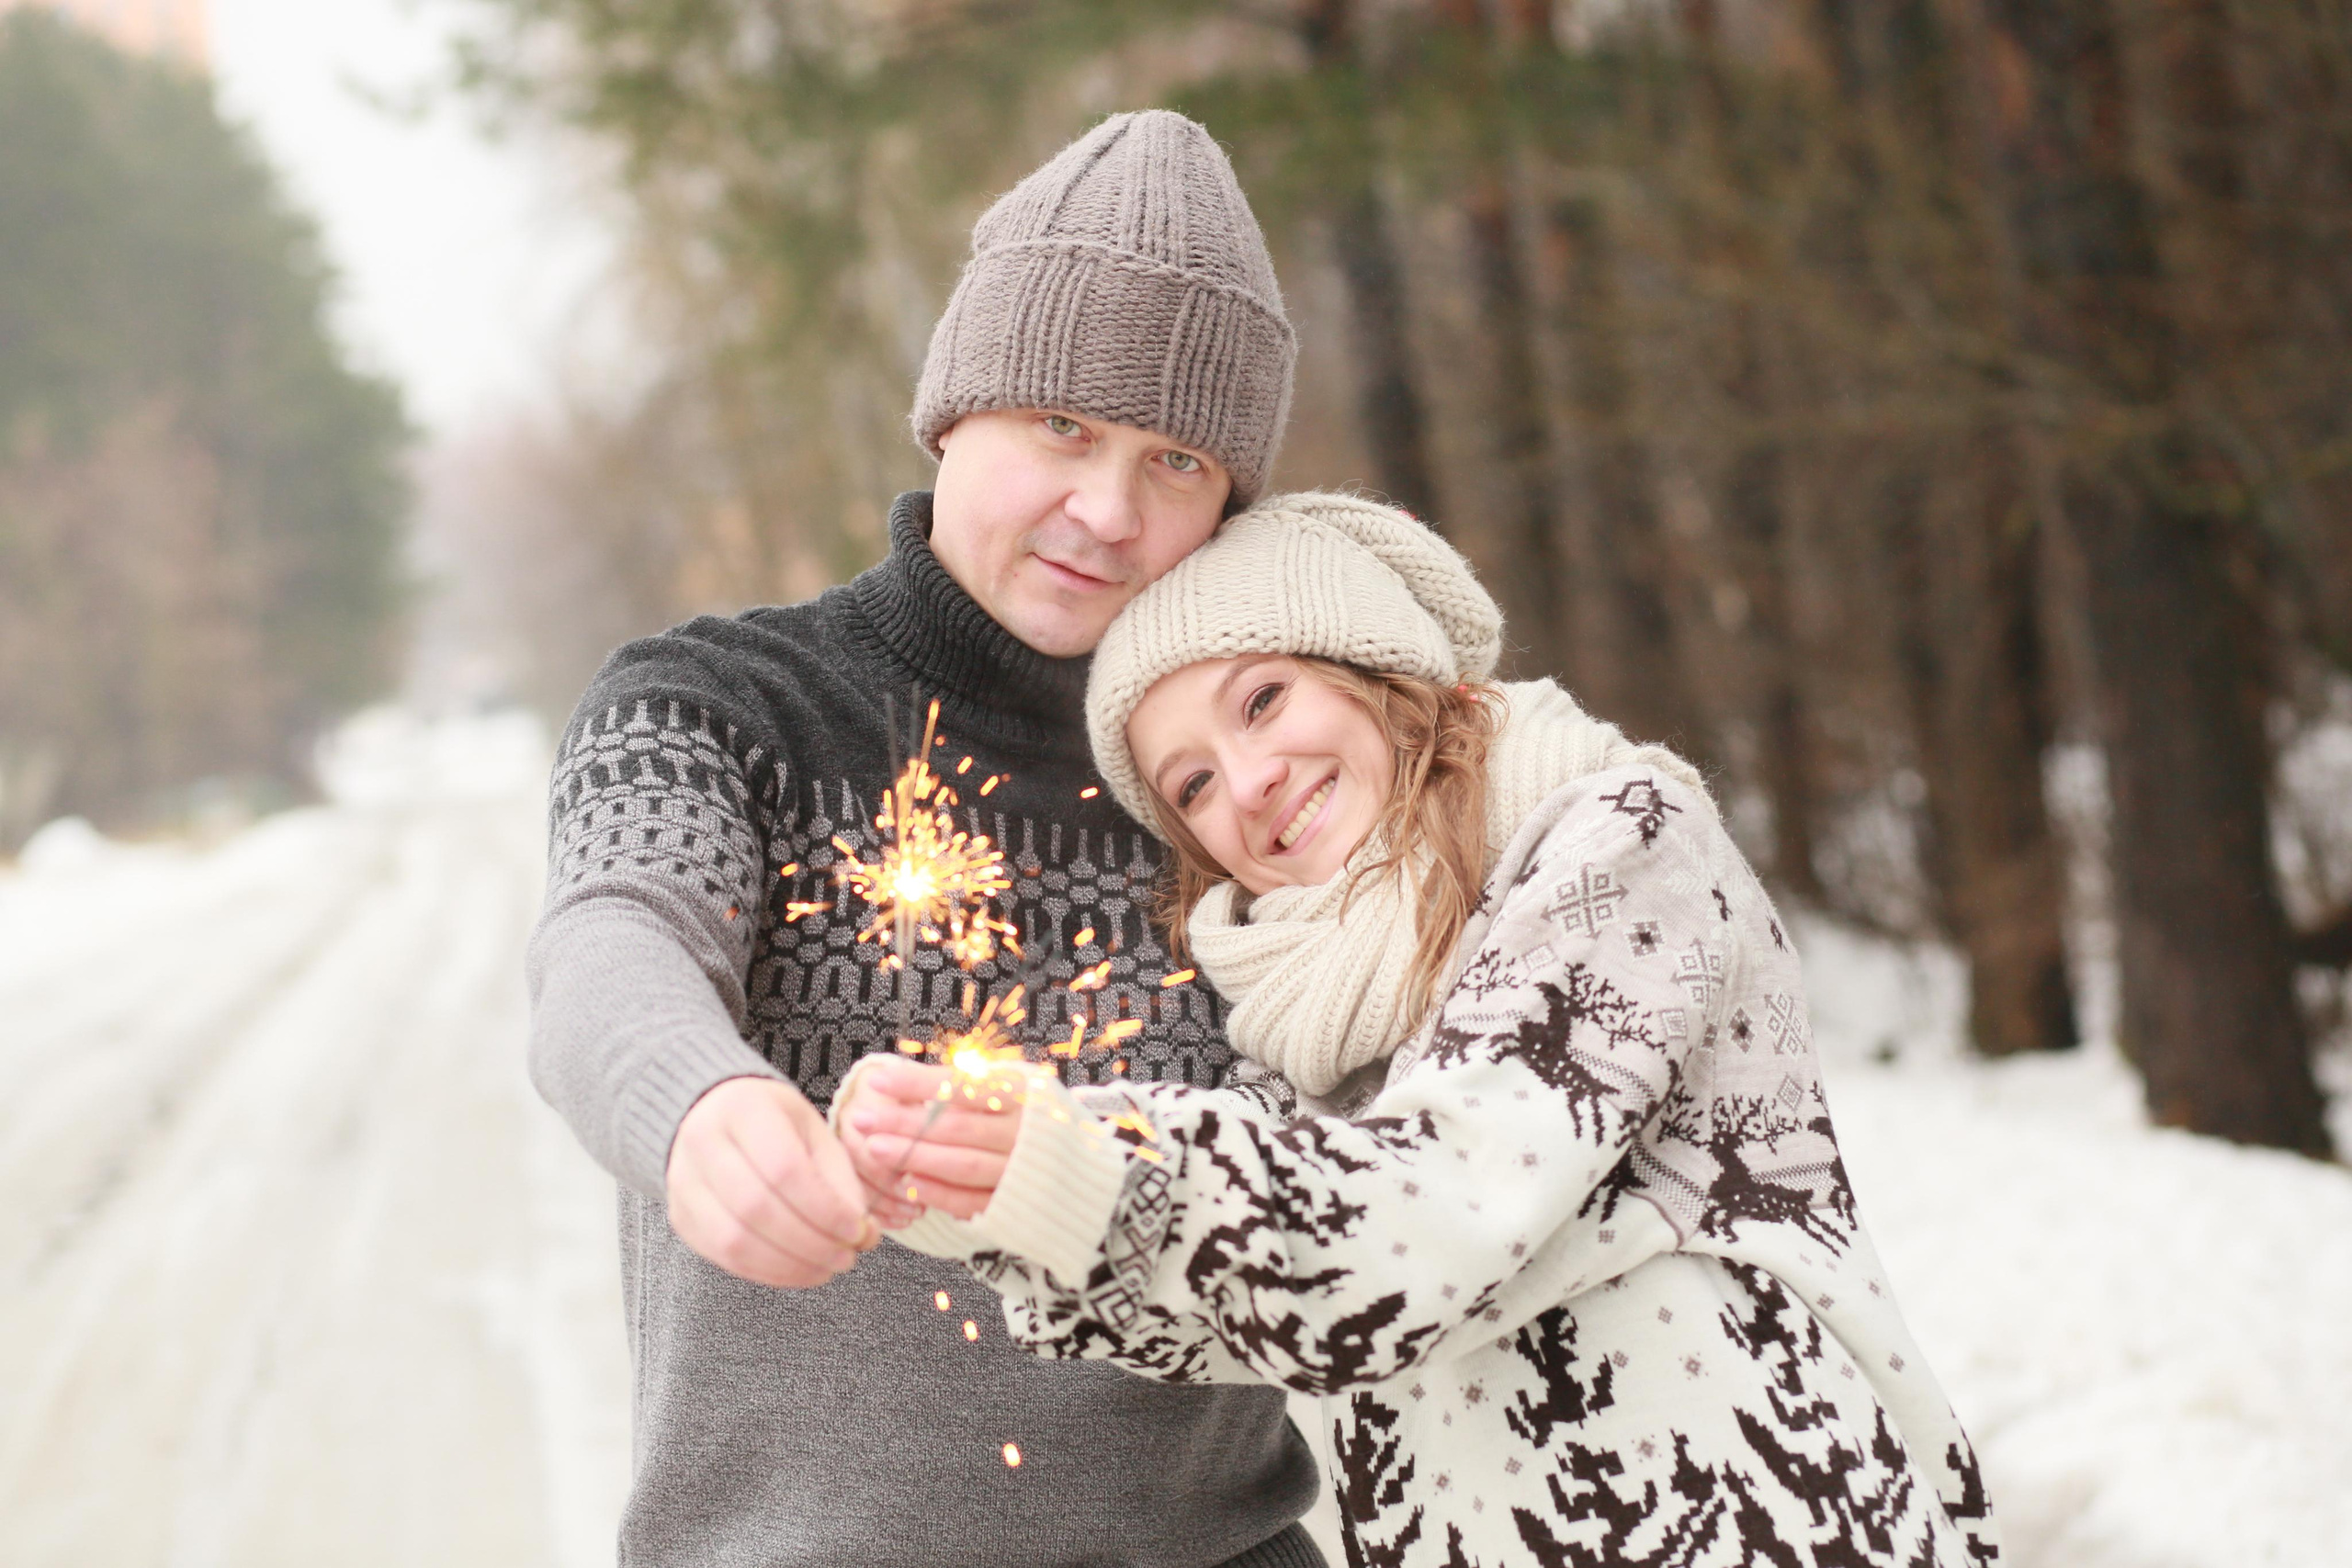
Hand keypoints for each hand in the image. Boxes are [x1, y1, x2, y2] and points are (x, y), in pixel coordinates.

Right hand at [665, 1075, 877, 1288]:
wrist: (711, 1118)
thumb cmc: (773, 1125)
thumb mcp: (813, 1133)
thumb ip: (839, 1180)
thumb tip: (862, 1235)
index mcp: (742, 1110)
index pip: (785, 1169)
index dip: (826, 1209)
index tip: (859, 1230)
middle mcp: (702, 1144)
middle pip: (758, 1208)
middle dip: (811, 1243)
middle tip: (848, 1257)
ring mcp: (683, 1183)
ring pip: (736, 1240)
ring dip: (790, 1265)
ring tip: (828, 1268)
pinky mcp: (680, 1217)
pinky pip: (724, 1257)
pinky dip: (768, 1272)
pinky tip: (799, 1271)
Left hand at [840, 1057, 1024, 1221]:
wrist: (1082, 1168)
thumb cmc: (1033, 1115)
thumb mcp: (1011, 1085)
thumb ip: (967, 1083)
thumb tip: (903, 1078)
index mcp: (1026, 1093)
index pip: (965, 1085)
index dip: (919, 1083)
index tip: (877, 1079)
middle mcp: (1026, 1131)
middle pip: (958, 1126)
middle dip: (905, 1123)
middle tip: (861, 1120)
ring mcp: (1022, 1170)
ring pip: (963, 1164)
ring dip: (915, 1157)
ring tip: (873, 1149)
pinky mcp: (1015, 1203)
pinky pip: (973, 1200)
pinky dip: (939, 1193)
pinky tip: (907, 1183)